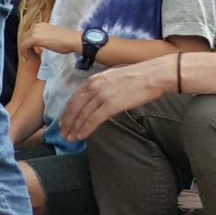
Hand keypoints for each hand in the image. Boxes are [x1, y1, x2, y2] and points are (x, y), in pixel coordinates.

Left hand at [24, 24, 81, 58]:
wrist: (73, 40)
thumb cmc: (67, 41)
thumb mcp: (53, 38)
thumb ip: (45, 39)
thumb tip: (39, 47)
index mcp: (41, 25)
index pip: (29, 35)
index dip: (30, 46)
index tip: (34, 54)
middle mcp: (36, 26)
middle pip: (25, 38)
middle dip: (27, 49)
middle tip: (33, 58)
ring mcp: (35, 31)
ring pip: (23, 43)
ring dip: (27, 52)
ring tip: (35, 59)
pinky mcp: (34, 38)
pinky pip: (24, 46)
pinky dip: (27, 54)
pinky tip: (34, 59)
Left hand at [59, 58, 174, 142]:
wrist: (152, 76)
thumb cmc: (137, 77)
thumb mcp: (112, 78)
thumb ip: (102, 87)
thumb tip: (98, 99)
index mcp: (93, 80)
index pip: (74, 99)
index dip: (67, 112)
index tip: (64, 122)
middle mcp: (93, 87)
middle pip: (74, 108)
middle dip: (67, 122)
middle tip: (64, 134)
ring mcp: (101, 96)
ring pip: (81, 115)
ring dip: (74, 128)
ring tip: (70, 138)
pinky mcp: (110, 105)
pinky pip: (93, 120)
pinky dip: (85, 129)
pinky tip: (81, 136)